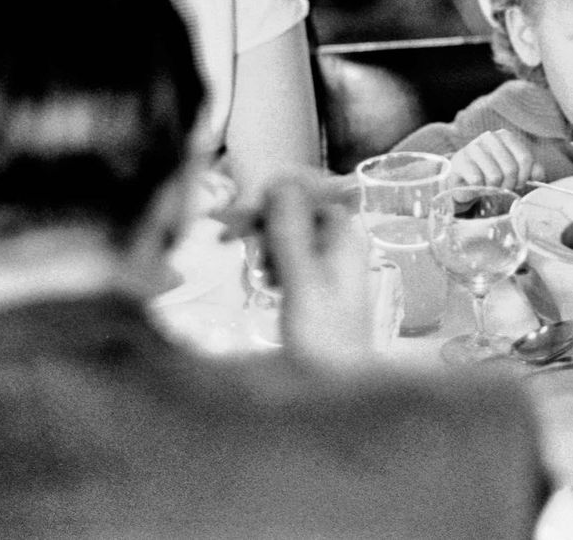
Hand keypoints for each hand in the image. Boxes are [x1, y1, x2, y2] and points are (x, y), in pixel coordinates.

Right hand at [214, 171, 369, 368]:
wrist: (338, 392)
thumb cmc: (323, 339)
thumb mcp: (301, 281)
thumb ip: (290, 231)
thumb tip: (279, 180)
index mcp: (346, 237)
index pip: (309, 191)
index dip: (275, 195)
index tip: (241, 213)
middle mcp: (343, 244)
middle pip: (298, 211)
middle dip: (264, 221)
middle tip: (227, 238)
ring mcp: (332, 266)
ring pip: (291, 234)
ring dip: (267, 244)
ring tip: (257, 271)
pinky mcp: (320, 287)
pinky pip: (292, 258)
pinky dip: (275, 264)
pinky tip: (267, 284)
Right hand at [448, 129, 540, 189]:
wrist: (463, 181)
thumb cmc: (491, 174)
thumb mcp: (514, 171)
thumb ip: (530, 170)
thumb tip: (539, 175)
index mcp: (505, 136)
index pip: (525, 159)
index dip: (525, 177)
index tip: (519, 184)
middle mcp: (489, 137)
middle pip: (511, 169)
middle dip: (509, 185)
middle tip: (503, 188)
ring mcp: (473, 147)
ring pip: (494, 176)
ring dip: (494, 188)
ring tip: (489, 187)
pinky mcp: (460, 161)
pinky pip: (477, 180)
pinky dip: (479, 188)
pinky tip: (476, 185)